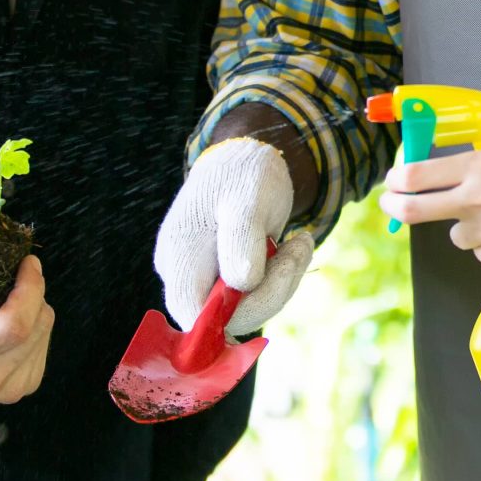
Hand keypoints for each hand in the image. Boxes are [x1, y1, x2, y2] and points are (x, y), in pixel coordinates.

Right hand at [0, 257, 51, 402]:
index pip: (14, 325)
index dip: (29, 288)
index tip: (26, 262)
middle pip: (33, 328)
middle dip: (32, 292)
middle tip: (15, 274)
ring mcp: (1, 390)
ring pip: (42, 333)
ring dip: (33, 308)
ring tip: (3, 301)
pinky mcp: (17, 388)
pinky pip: (42, 345)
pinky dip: (33, 325)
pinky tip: (8, 320)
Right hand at [155, 137, 316, 335]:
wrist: (248, 163)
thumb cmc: (244, 175)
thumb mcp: (248, 198)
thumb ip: (241, 240)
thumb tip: (240, 285)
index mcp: (179, 255)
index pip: (190, 312)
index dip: (227, 317)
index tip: (266, 282)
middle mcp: (186, 275)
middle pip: (224, 317)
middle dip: (271, 290)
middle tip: (299, 248)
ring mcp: (206, 280)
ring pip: (247, 309)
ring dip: (283, 280)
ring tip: (301, 241)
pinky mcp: (228, 281)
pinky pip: (257, 296)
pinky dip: (282, 277)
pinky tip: (294, 246)